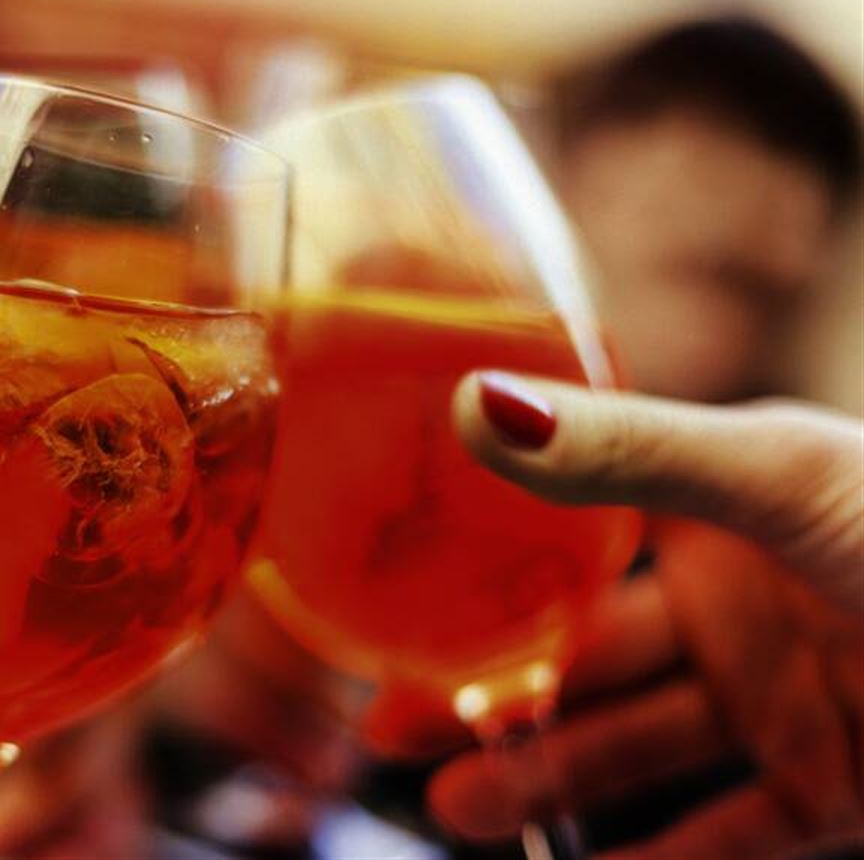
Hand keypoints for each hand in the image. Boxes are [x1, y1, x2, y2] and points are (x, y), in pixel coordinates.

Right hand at [366, 373, 863, 858]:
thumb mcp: (776, 477)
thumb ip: (625, 452)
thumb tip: (475, 402)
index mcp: (716, 511)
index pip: (572, 549)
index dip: (482, 583)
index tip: (397, 610)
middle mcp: (741, 604)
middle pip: (586, 661)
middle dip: (492, 698)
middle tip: (395, 728)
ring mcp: (785, 699)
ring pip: (640, 751)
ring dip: (551, 781)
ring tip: (464, 807)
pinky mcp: (835, 787)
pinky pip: (731, 835)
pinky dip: (658, 859)